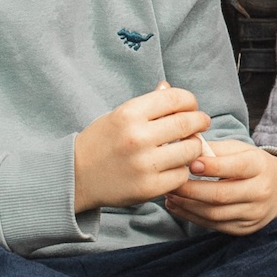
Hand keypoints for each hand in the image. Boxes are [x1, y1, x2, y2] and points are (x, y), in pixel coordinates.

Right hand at [74, 85, 211, 213]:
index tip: (191, 106)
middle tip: (201, 123)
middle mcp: (137, 137)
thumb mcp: (118, 116)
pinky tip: (173, 166)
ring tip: (187, 146)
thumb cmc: (100, 143)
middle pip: (187, 123)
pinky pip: (181, 175)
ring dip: (194, 147)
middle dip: (199, 121)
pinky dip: (182, 170)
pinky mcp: (148, 188)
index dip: (190, 101)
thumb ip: (147, 104)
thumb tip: (169, 88)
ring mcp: (144, 164)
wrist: (76, 176)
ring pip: (190, 150)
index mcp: (128, 114)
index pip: (175, 98)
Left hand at [164, 140, 276, 234]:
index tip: (190, 164)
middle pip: (221, 194)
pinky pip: (214, 225)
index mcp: (260, 166)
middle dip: (191, 190)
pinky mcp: (244, 229)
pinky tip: (177, 206)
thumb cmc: (252, 164)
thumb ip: (214, 148)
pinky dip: (192, 217)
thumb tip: (185, 143)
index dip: (212, 167)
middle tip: (170, 182)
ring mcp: (253, 214)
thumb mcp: (239, 150)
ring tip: (170, 195)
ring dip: (187, 205)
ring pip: (215, 213)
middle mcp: (260, 192)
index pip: (236, 167)